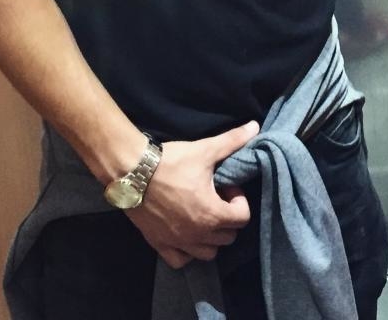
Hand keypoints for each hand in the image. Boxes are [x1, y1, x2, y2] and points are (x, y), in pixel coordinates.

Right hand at [127, 121, 258, 268]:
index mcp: (212, 214)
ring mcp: (178, 242)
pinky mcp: (160, 245)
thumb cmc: (171, 162)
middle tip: (216, 198)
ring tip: (203, 215)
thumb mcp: (205, 150)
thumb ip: (232, 141)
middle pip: (228, 237)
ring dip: (211, 238)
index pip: (243, 218)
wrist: (132, 172)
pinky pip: (181, 261)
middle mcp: (198, 235)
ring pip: (208, 253)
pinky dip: (187, 252)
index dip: (239, 200)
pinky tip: (185, 233)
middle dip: (228, 217)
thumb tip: (255, 126)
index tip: (227, 186)